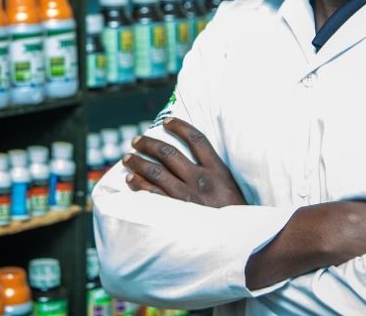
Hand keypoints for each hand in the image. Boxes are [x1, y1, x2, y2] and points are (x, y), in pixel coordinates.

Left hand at [123, 117, 246, 207]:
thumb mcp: (232, 189)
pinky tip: (130, 179)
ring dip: (138, 162)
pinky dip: (138, 184)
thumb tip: (194, 161)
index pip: (197, 139)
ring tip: (127, 158)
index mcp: (218, 171)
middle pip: (169, 153)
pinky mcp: (175, 214)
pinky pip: (150, 194)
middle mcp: (201, 180)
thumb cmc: (235, 218)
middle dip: (149, 144)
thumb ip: (215, 175)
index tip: (166, 121)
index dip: (180, 126)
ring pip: (155, 171)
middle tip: (136, 141)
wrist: (238, 244)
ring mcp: (187, 197)